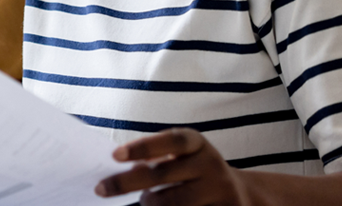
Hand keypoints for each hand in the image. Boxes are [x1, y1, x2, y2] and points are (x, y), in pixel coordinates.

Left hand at [96, 128, 250, 205]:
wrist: (239, 195)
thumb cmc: (193, 172)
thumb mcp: (180, 158)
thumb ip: (156, 160)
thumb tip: (127, 171)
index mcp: (197, 144)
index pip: (171, 141)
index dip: (144, 147)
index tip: (115, 155)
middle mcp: (211, 164)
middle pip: (163, 174)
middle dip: (128, 183)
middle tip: (101, 188)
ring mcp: (220, 191)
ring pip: (174, 202)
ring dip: (151, 203)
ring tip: (147, 200)